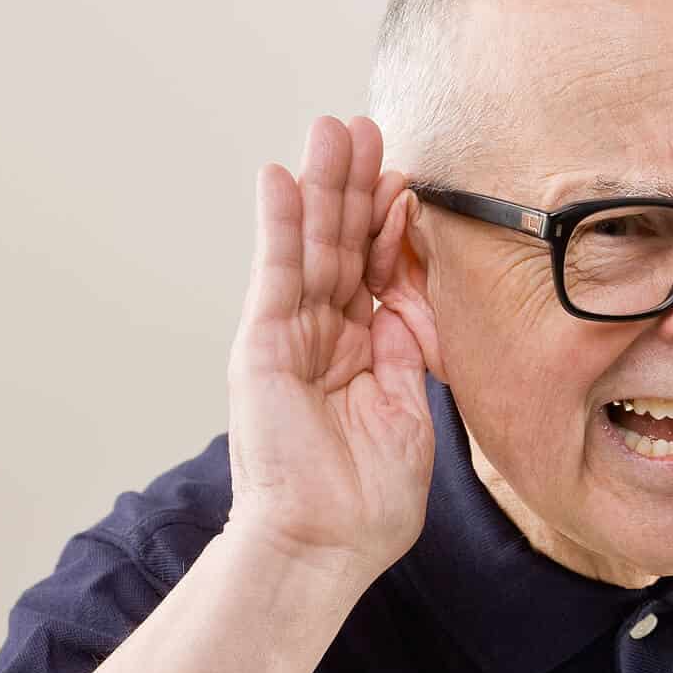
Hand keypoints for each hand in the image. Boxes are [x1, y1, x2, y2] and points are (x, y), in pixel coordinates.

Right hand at [225, 116, 433, 577]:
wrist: (326, 544)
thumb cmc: (367, 501)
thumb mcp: (408, 414)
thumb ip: (406, 355)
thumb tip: (404, 305)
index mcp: (360, 352)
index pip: (376, 271)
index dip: (390, 224)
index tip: (409, 177)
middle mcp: (322, 336)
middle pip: (341, 245)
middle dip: (355, 186)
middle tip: (367, 127)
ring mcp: (290, 337)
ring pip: (310, 246)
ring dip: (322, 186)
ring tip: (333, 128)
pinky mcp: (262, 345)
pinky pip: (273, 273)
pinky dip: (277, 225)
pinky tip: (282, 176)